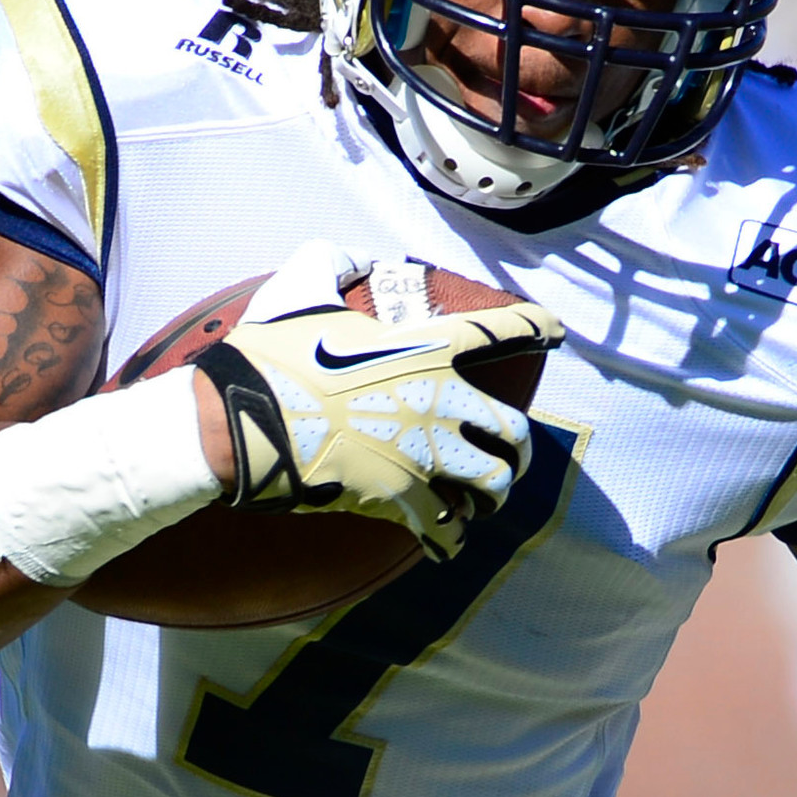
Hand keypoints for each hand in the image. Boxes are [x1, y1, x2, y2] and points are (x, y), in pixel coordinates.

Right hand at [193, 242, 561, 560]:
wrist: (240, 419)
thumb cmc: (270, 354)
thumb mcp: (300, 287)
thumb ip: (334, 259)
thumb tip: (353, 253)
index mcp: (425, 348)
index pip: (502, 331)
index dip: (537, 327)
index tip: (557, 332)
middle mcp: (440, 402)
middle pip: (514, 431)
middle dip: (516, 449)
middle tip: (507, 457)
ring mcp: (424, 454)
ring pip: (494, 484)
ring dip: (491, 495)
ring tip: (479, 502)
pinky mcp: (400, 500)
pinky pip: (449, 530)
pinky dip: (452, 540)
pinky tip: (449, 543)